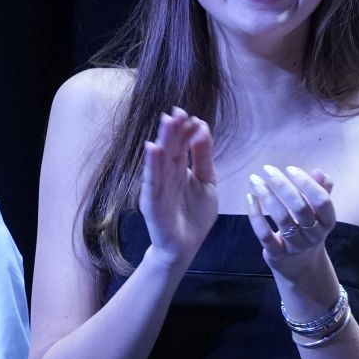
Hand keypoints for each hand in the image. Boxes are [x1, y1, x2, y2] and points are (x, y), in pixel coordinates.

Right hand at [138, 109, 217, 264]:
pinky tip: (153, 149)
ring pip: (160, 160)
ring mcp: (158, 186)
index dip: (186, 131)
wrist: (184, 246)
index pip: (182, 145)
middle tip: (177, 112)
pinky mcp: (152, 201)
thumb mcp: (207, 182)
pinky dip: (152, 165)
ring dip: (163, 140)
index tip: (191, 116)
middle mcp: (167, 174)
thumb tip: (203, 128)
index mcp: (180, 168)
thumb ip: (204, 157)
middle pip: (170, 148)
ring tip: (166, 122)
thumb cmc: (194, 215)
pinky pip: (151, 181)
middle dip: (173, 130)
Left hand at [247, 165, 341, 291]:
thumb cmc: (308, 230)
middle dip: (283, 186)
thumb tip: (319, 172)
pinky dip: (255, 215)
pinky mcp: (277, 254)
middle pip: (301, 208)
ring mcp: (295, 246)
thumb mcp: (318, 212)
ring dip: (267, 196)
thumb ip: (321, 190)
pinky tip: (250, 198)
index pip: (322, 201)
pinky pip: (265, 234)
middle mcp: (314, 235)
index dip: (307, 184)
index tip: (290, 169)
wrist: (301, 267)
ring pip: (282, 219)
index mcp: (327, 222)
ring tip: (255, 180)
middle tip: (268, 169)